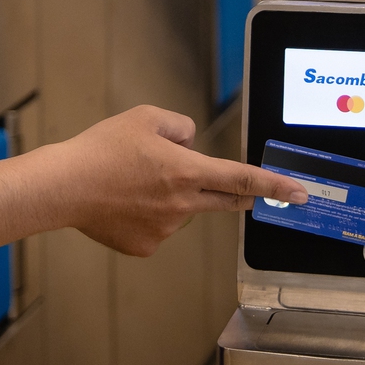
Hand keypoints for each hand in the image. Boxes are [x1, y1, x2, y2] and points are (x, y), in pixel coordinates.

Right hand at [54, 105, 305, 258]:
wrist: (64, 186)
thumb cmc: (102, 149)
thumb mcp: (146, 118)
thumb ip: (181, 127)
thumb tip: (191, 144)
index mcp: (187, 171)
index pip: (242, 179)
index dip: (275, 186)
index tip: (300, 193)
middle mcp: (182, 205)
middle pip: (225, 200)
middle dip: (242, 194)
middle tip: (249, 191)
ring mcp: (165, 230)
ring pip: (185, 210)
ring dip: (175, 197)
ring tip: (133, 182)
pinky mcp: (146, 246)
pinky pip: (160, 227)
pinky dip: (150, 215)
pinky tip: (124, 203)